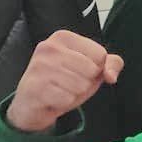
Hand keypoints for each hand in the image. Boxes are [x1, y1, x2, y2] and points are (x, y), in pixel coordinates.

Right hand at [6, 31, 121, 132]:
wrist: (31, 104)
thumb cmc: (63, 83)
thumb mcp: (91, 70)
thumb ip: (111, 64)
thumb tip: (110, 75)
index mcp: (63, 37)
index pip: (100, 54)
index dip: (96, 69)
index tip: (79, 71)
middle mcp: (49, 47)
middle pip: (91, 70)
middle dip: (86, 83)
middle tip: (68, 84)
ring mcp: (39, 66)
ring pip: (80, 85)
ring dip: (74, 94)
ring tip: (60, 91)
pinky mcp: (34, 86)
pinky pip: (67, 99)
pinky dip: (64, 103)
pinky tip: (52, 99)